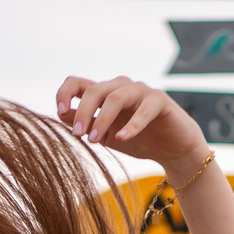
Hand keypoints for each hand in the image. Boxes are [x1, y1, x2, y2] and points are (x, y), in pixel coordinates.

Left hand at [54, 76, 206, 179]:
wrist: (174, 150)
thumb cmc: (139, 140)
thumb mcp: (106, 136)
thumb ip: (86, 124)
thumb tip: (61, 113)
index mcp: (105, 94)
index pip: (78, 83)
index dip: (66, 93)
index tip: (60, 110)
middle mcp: (121, 87)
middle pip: (95, 90)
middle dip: (83, 112)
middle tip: (78, 136)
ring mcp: (141, 91)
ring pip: (116, 97)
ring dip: (102, 119)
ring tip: (95, 140)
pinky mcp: (159, 100)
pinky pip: (144, 109)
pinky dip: (132, 124)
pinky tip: (123, 139)